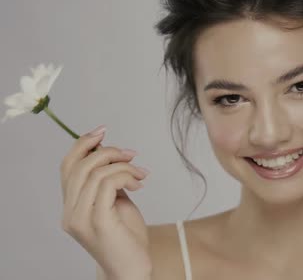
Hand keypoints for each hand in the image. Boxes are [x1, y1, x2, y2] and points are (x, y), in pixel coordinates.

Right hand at [60, 126, 152, 278]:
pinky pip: (107, 184)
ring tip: (141, 173)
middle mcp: (69, 212)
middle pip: (79, 165)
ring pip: (94, 172)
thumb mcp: (116, 201)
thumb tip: (112, 152)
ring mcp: (80, 218)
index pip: (68, 166)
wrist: (132, 268)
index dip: (83, 144)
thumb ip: (109, 180)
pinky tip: (140, 183)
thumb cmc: (126, 236)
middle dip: (108, 151)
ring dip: (123, 165)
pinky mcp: (97, 221)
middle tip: (132, 154)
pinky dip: (126, 176)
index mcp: (71, 205)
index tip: (103, 130)